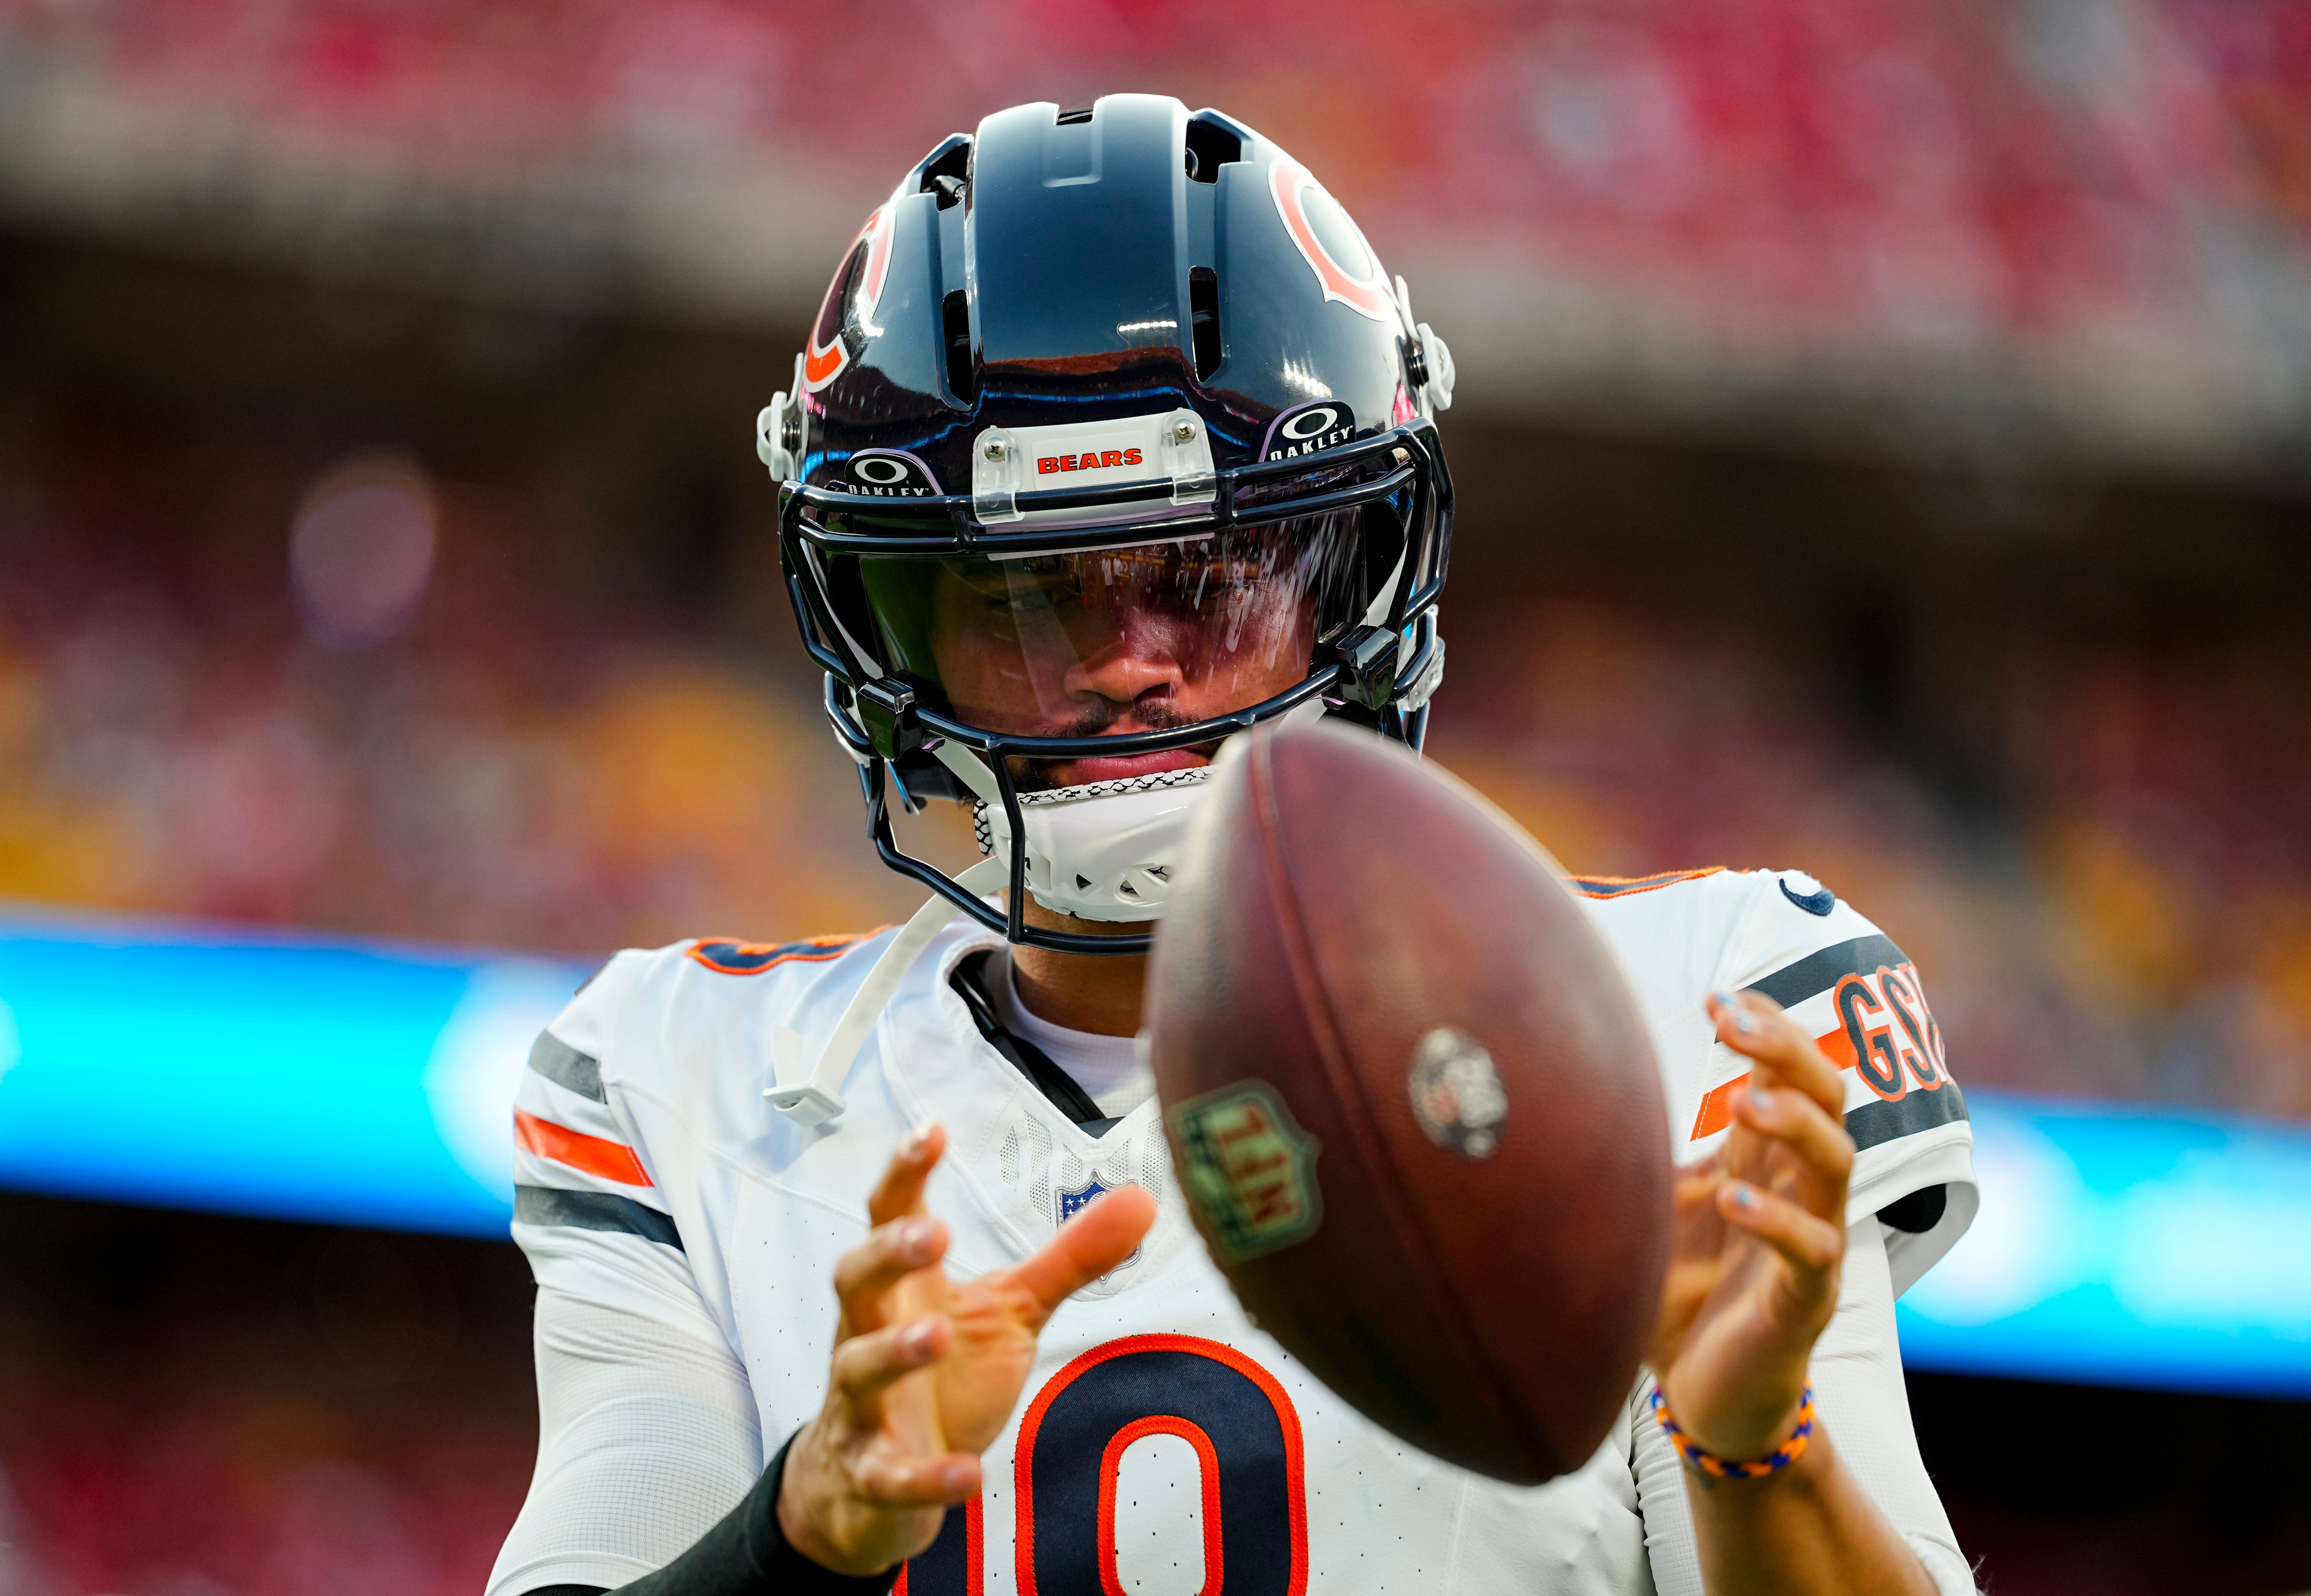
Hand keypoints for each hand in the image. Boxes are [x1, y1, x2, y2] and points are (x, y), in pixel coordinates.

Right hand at [777, 1122, 1155, 1574]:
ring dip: (892, 1351)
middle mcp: (870, 1333)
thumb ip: (1067, 1259)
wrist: (874, 1486)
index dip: (905, 1172)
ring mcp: (861, 1405)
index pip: (892, 1216)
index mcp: (905, 1287)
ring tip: (936, 1335)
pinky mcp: (868, 1473)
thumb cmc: (944, 1377)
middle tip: (934, 1234)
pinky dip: (924, 1476)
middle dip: (888, 1253)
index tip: (931, 1129)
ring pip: (857, 1368)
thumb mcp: (1011, 1311)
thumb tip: (1142, 1198)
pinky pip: (886, 1474)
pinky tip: (968, 1475)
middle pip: (855, 1278)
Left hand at [1649, 990, 1854, 1462]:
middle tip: (1734, 1020)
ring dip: (1795, 1123)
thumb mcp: (1650, 1208)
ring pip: (1837, 1163)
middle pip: (1828, 1098)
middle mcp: (1799, 1191)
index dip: (1767, 1028)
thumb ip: (1635, 1153)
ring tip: (1746, 1102)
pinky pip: (1810, 1253)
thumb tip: (1569, 1084)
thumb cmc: (1679, 1295)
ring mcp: (1812, 1245)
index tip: (1719, 997)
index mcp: (1764, 1162)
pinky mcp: (1804, 1304)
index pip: (1792, 1074)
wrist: (1704, 1399)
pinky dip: (1775, 1221)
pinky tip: (1730, 1199)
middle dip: (1790, 1049)